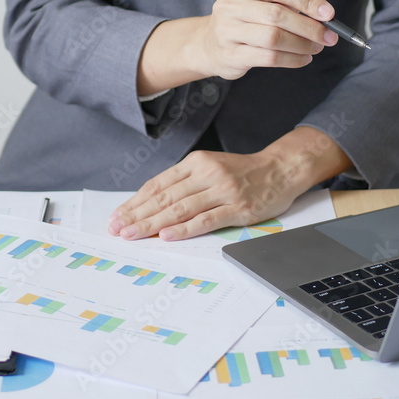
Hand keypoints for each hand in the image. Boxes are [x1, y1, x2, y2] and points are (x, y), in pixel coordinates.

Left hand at [107, 127, 352, 240]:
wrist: (280, 169)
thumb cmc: (242, 172)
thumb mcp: (210, 167)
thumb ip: (184, 183)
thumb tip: (151, 204)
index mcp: (196, 162)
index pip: (158, 184)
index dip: (135, 201)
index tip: (118, 216)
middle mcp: (207, 173)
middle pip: (165, 197)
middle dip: (137, 215)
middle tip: (117, 229)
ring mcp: (223, 190)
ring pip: (180, 208)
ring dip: (153, 224)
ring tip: (133, 234)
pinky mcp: (238, 208)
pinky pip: (206, 219)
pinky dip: (185, 229)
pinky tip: (167, 236)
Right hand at [196, 0, 338, 80]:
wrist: (210, 44)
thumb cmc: (246, 17)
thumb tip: (322, 6)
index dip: (306, 0)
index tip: (329, 13)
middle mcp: (230, 4)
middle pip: (277, 14)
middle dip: (309, 27)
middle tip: (328, 36)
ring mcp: (227, 30)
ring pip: (273, 38)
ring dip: (302, 44)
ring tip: (316, 47)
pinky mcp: (230, 55)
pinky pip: (268, 58)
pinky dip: (292, 59)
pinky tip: (303, 58)